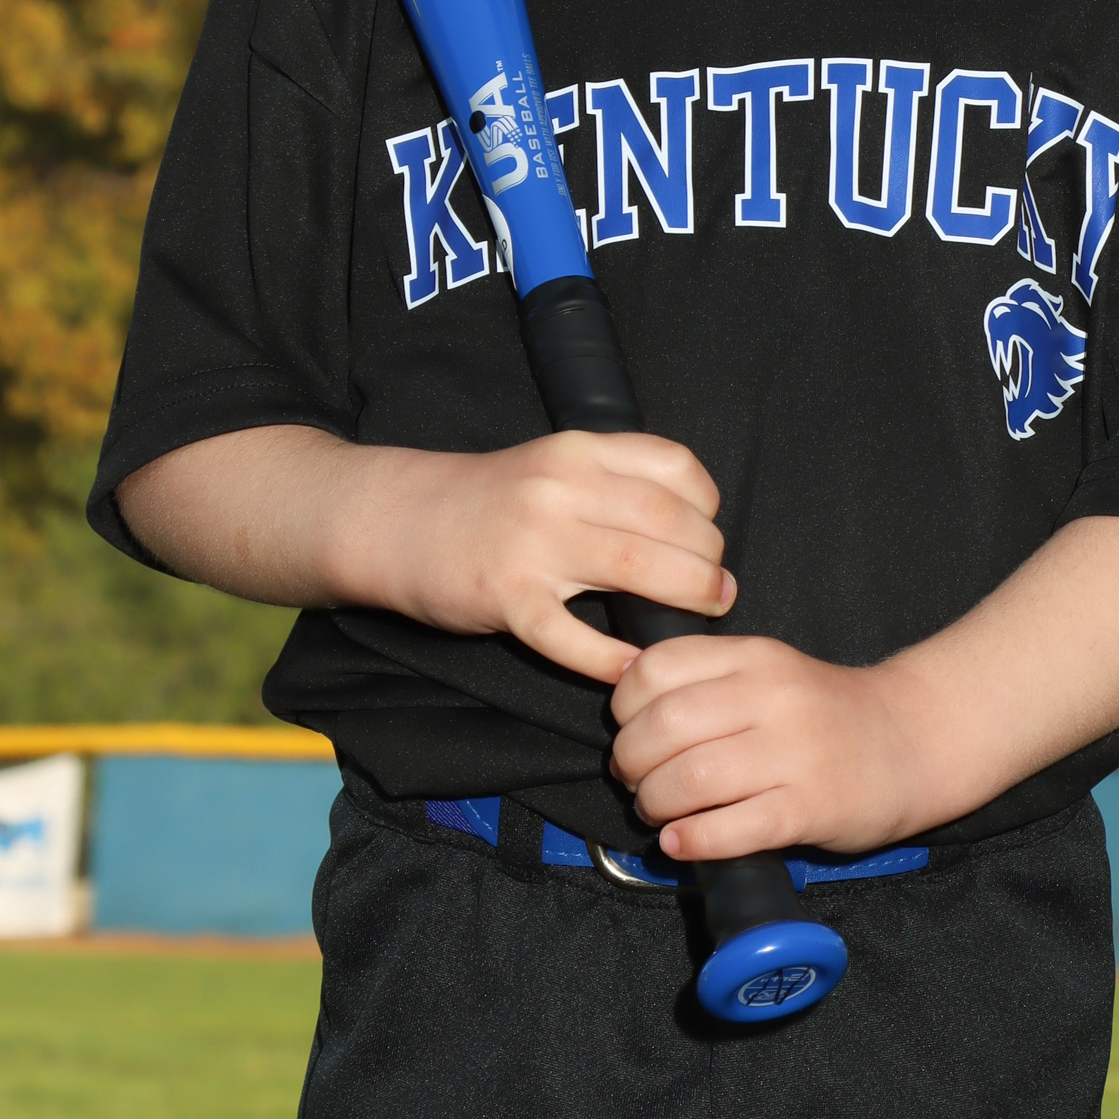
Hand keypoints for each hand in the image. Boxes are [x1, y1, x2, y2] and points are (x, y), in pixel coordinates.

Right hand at [323, 431, 730, 686]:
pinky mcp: (506, 597)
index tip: (707, 534)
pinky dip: (612, 657)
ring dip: (685, 598)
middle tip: (719, 590)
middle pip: (670, 521)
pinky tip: (634, 668)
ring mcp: (532, 542)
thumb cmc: (490, 499)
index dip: (708, 506)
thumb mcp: (554, 466)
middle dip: (709, 562)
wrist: (399, 519)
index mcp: (579, 450)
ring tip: (701, 616)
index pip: (676, 466)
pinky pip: (573, 636)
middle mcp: (561, 488)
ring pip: (638, 566)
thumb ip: (614, 483)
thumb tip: (692, 525)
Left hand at [607, 632, 937, 861]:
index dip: (624, 706)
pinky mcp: (810, 808)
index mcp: (753, 657)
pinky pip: (732, 828)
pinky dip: (693, 840)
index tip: (629, 729)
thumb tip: (627, 708)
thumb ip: (707, 679)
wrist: (911, 740)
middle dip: (631, 762)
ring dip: (656, 804)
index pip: (655, 668)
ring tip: (659, 812)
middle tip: (636, 780)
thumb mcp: (769, 671)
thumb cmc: (823, 713)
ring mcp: (793, 755)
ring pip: (689, 779)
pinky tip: (682, 842)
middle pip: (663, 727)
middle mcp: (772, 698)